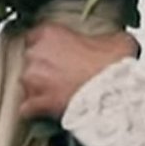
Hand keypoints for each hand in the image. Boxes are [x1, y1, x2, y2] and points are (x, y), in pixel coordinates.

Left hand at [16, 24, 138, 120]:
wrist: (113, 95)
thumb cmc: (113, 67)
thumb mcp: (118, 40)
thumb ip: (105, 38)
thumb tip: (112, 43)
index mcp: (50, 33)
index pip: (35, 35)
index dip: (48, 45)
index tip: (58, 52)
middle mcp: (36, 54)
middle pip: (30, 59)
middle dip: (43, 67)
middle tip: (63, 74)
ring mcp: (33, 80)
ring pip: (27, 84)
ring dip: (38, 89)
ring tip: (57, 95)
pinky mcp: (36, 104)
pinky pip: (27, 108)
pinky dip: (35, 110)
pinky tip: (46, 112)